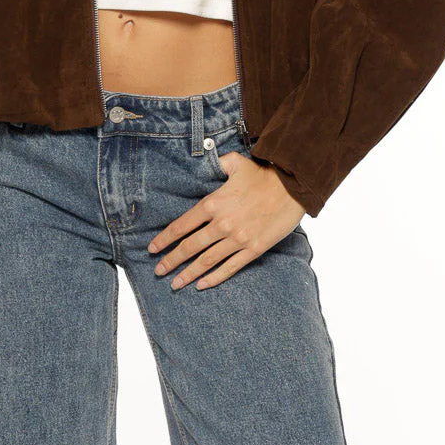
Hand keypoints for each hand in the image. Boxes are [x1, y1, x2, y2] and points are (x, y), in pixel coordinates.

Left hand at [147, 151, 304, 291]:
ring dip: (188, 273)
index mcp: (213, 203)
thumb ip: (216, 163)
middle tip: (158, 271)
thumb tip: (204, 159)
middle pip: (190, 247)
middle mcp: (222, 224)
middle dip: (171, 261)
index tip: (152, 249)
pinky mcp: (253, 249)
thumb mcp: (235, 163)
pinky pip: (229, 267)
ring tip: (175, 283)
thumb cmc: (262, 174)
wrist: (292, 187)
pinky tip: (201, 284)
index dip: (165, 239)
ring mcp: (238, 239)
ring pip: (206, 261)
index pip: (182, 225)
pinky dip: (214, 278)